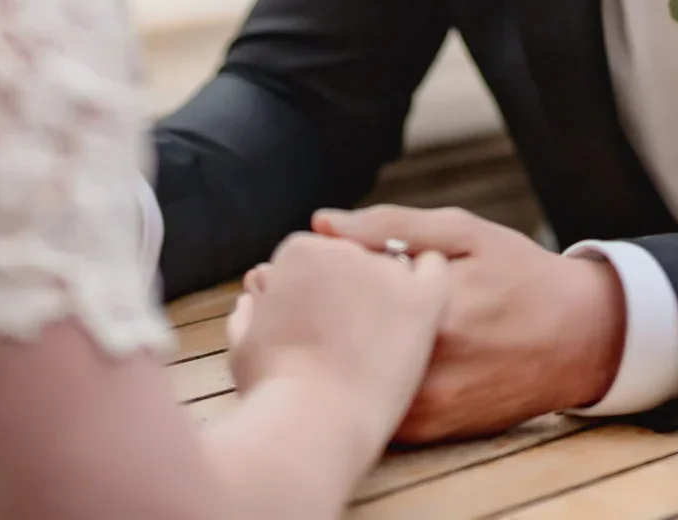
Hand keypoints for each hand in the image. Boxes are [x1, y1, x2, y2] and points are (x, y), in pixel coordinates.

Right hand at [225, 232, 449, 465]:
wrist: (316, 425)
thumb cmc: (275, 392)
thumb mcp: (243, 347)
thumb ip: (249, 312)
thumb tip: (255, 297)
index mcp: (300, 252)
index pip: (315, 256)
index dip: (316, 289)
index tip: (317, 321)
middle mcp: (345, 251)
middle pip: (354, 257)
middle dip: (351, 286)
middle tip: (348, 331)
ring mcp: (385, 273)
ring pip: (393, 262)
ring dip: (389, 285)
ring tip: (381, 332)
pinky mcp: (422, 299)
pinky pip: (434, 269)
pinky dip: (428, 278)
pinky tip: (419, 305)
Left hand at [312, 206, 626, 443]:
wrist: (580, 338)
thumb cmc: (520, 274)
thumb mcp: (464, 232)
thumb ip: (389, 226)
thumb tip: (320, 223)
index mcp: (431, 312)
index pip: (340, 296)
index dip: (319, 278)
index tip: (320, 264)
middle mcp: (430, 368)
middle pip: (340, 343)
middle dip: (326, 316)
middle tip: (329, 291)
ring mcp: (431, 406)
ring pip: (354, 380)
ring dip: (343, 353)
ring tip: (354, 322)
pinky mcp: (434, 430)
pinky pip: (378, 407)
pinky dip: (368, 381)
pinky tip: (377, 353)